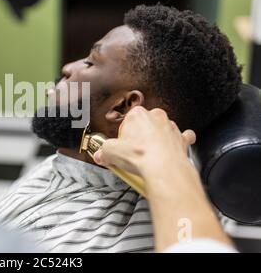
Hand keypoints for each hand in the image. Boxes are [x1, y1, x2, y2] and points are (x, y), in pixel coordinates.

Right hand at [93, 107, 232, 250]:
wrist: (164, 168)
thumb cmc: (141, 155)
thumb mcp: (110, 152)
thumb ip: (104, 152)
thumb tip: (101, 154)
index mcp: (137, 115)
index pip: (126, 123)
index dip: (123, 137)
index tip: (121, 147)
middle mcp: (155, 117)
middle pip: (144, 125)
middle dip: (139, 137)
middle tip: (133, 152)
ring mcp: (170, 127)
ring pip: (162, 130)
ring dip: (157, 139)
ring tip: (149, 155)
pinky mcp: (182, 139)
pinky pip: (182, 137)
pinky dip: (179, 142)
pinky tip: (172, 150)